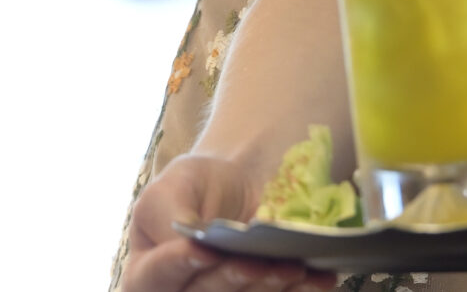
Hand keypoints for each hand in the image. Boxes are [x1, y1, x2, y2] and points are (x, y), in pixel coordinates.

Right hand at [120, 153, 335, 291]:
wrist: (242, 186)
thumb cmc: (199, 186)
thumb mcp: (175, 184)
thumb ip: (170, 211)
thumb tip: (187, 237)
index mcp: (147, 272)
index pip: (156, 276)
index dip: (179, 265)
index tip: (203, 250)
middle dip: (232, 279)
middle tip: (258, 262)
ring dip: (269, 289)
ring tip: (293, 267)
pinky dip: (300, 291)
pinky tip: (318, 278)